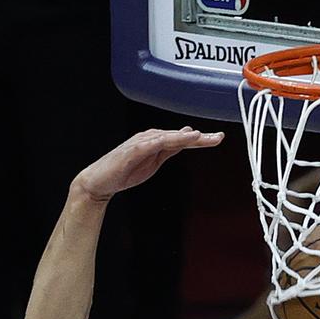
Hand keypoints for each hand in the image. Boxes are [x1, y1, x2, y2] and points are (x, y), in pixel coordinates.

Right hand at [73, 127, 223, 202]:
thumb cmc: (125, 171)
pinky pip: (155, 143)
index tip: (218, 138)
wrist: (100, 181)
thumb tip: (185, 139)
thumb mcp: (154, 162)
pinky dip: (170, 139)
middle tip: (219, 137)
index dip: (201, 139)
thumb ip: (169, 150)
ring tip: (204, 137)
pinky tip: (181, 139)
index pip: (182, 139)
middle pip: (179, 136)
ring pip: (169, 137)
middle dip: (200, 137)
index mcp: (156, 140)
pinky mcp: (134, 149)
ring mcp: (142, 142)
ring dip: (187, 137)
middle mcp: (150, 137)